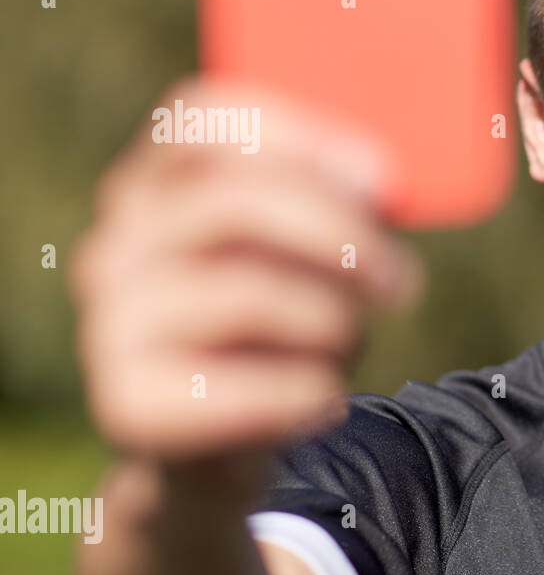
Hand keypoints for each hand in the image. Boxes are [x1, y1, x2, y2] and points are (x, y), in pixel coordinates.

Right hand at [70, 76, 424, 468]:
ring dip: (332, 324)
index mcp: (153, 188)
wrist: (218, 455)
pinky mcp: (127, 404)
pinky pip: (253, 387)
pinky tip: (319, 401)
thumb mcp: (306, 260)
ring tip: (343, 348)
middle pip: (236, 201)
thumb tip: (375, 175)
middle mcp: (116, 245)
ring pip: (250, 296)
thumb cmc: (277, 336)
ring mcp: (109, 324)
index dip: (301, 136)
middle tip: (402, 283)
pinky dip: (312, 392)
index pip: (207, 119)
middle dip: (341, 236)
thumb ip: (336, 205)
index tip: (382, 177)